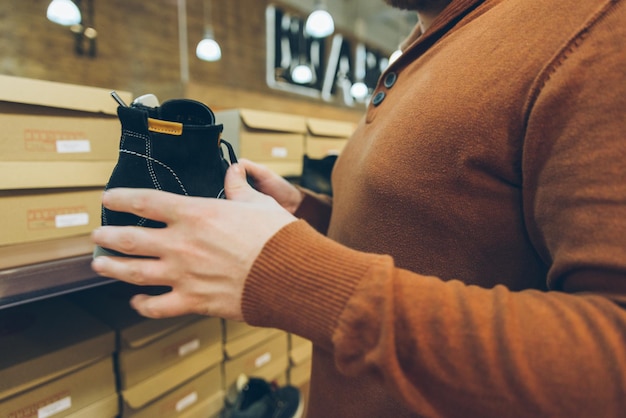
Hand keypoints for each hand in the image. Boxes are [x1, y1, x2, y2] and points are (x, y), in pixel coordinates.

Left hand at [90, 163, 296, 320]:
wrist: (290, 276)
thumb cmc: (277, 236)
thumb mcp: (259, 203)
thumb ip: (240, 186)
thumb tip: (236, 168)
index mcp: (195, 214)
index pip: (145, 202)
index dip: (122, 198)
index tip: (108, 198)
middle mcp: (181, 244)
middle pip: (130, 239)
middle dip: (108, 236)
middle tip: (97, 235)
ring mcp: (183, 275)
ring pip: (133, 273)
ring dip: (111, 267)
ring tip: (98, 264)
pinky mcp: (193, 301)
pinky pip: (158, 306)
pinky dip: (142, 305)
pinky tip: (136, 302)